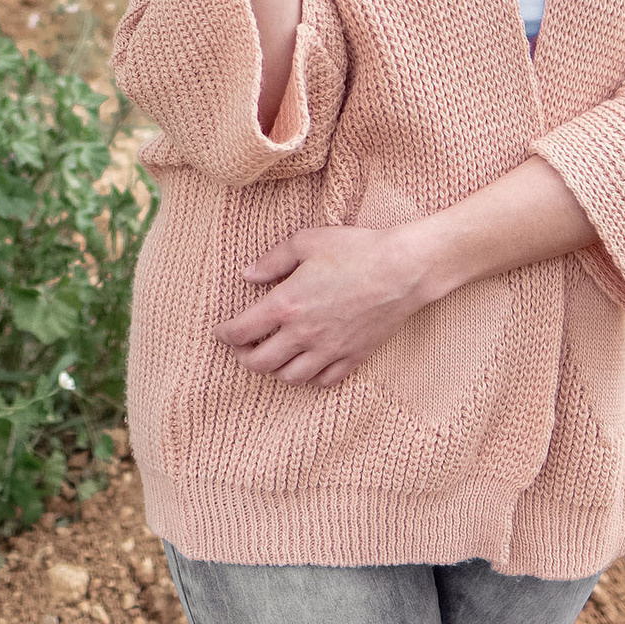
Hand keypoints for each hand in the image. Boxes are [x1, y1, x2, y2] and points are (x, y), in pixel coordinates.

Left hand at [212, 224, 438, 388]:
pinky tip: (308, 365)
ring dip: (275, 371)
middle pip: (261, 363)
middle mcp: (304, 334)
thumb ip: (272, 261)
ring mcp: (329, 349)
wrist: (403, 270)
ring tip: (273, 359)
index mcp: (287, 304)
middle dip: (244, 358)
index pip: (241, 331)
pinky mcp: (353, 357)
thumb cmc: (356, 250)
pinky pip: (324, 381)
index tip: (221, 331)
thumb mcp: (306, 242)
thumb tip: (247, 276)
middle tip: (242, 349)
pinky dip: (310, 378)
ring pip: (291, 378)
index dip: (225, 334)